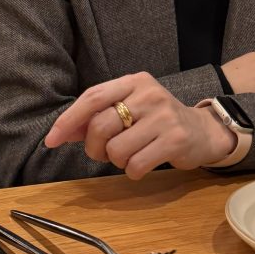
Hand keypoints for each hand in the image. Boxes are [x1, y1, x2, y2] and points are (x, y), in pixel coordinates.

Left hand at [44, 72, 235, 179]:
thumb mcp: (129, 110)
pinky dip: (132, 171)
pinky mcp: (175, 139)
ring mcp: (164, 116)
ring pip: (116, 149)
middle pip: (100, 126)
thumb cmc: (157, 122)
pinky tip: (143, 164)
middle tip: (104, 154)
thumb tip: (63, 133)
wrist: (202, 131)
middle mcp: (149, 94)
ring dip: (116, 161)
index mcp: (134, 82)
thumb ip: (97, 118)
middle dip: (94, 148)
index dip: (69, 120)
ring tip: (130, 156)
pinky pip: (135, 165)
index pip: (92, 97)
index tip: (52, 140)